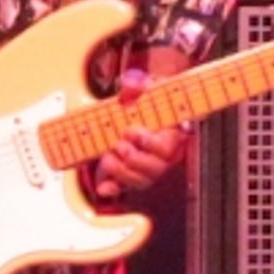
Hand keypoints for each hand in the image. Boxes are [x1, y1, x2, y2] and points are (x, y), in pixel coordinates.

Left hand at [93, 68, 190, 200]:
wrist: (132, 114)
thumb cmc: (144, 103)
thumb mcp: (142, 89)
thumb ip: (137, 85)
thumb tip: (129, 84)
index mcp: (171, 136)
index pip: (168, 147)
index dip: (151, 143)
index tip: (132, 131)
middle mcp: (162, 158)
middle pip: (156, 169)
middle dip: (134, 158)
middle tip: (119, 144)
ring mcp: (146, 170)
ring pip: (140, 181)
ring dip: (122, 172)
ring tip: (108, 156)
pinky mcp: (129, 178)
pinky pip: (123, 190)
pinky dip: (112, 190)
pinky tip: (102, 188)